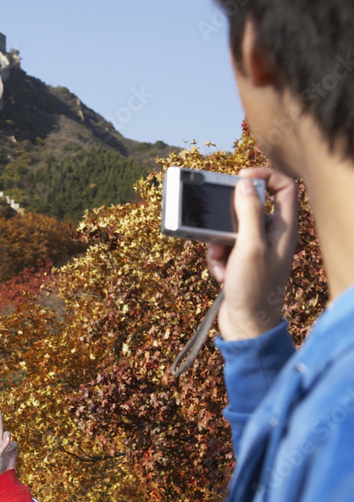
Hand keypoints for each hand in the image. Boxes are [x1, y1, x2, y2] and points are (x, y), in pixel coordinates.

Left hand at [0, 411, 18, 480]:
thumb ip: (2, 445)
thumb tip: (9, 436)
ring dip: (8, 437)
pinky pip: (15, 443)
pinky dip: (13, 446)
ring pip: (8, 435)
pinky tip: (11, 452)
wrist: (2, 476)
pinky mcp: (13, 450)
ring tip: (7, 441)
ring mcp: (6, 446)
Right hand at [206, 167, 297, 340]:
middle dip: (228, 216)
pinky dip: (217, 258)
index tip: (240, 179)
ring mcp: (256, 248)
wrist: (246, 326)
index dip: (264, 176)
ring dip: (218, 241)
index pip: (284, 186)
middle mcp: (272, 235)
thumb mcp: (250, 245)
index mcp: (284, 228)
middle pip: (250, 206)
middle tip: (218, 222)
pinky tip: (221, 275)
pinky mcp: (240, 261)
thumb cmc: (255, 289)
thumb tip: (246, 183)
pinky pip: (222, 246)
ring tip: (220, 259)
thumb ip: (249, 211)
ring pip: (231, 227)